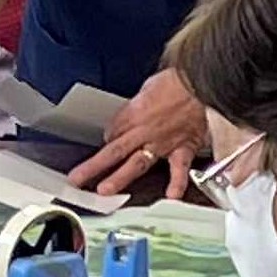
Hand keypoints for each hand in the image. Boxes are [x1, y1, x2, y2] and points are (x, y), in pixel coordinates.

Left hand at [71, 68, 204, 194]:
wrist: (200, 82)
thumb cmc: (178, 80)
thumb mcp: (149, 86)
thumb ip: (141, 103)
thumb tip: (138, 109)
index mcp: (134, 114)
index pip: (113, 133)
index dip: (108, 140)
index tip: (107, 145)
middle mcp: (144, 131)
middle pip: (113, 151)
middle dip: (93, 166)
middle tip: (77, 180)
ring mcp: (162, 143)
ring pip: (136, 164)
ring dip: (119, 178)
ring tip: (104, 191)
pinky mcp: (182, 148)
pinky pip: (178, 169)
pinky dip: (176, 184)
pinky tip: (171, 196)